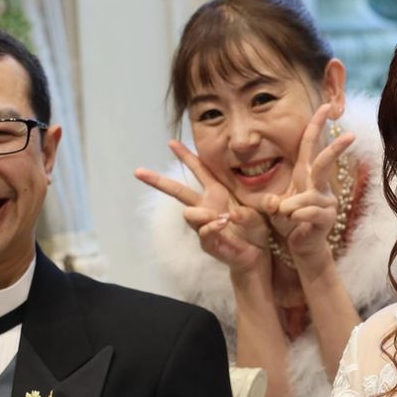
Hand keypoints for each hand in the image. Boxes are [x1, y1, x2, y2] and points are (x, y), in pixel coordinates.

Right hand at [136, 140, 268, 275]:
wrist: (258, 254)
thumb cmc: (257, 229)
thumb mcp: (257, 213)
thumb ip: (246, 213)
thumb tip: (228, 216)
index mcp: (217, 192)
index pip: (199, 170)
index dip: (186, 156)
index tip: (171, 142)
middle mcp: (207, 206)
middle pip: (178, 190)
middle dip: (158, 181)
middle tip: (138, 171)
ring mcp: (204, 224)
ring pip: (189, 213)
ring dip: (202, 213)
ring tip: (223, 218)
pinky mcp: (208, 242)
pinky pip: (203, 231)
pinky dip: (212, 227)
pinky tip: (223, 224)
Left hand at [250, 104, 355, 267]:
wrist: (302, 245)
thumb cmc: (291, 220)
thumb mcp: (278, 205)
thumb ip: (273, 201)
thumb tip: (275, 204)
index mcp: (306, 174)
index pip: (310, 144)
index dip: (317, 124)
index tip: (326, 105)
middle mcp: (319, 184)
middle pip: (325, 162)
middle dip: (336, 149)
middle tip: (352, 135)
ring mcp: (326, 201)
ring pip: (308, 197)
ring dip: (290, 207)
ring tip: (286, 215)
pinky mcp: (327, 217)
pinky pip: (309, 212)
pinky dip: (297, 216)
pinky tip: (295, 221)